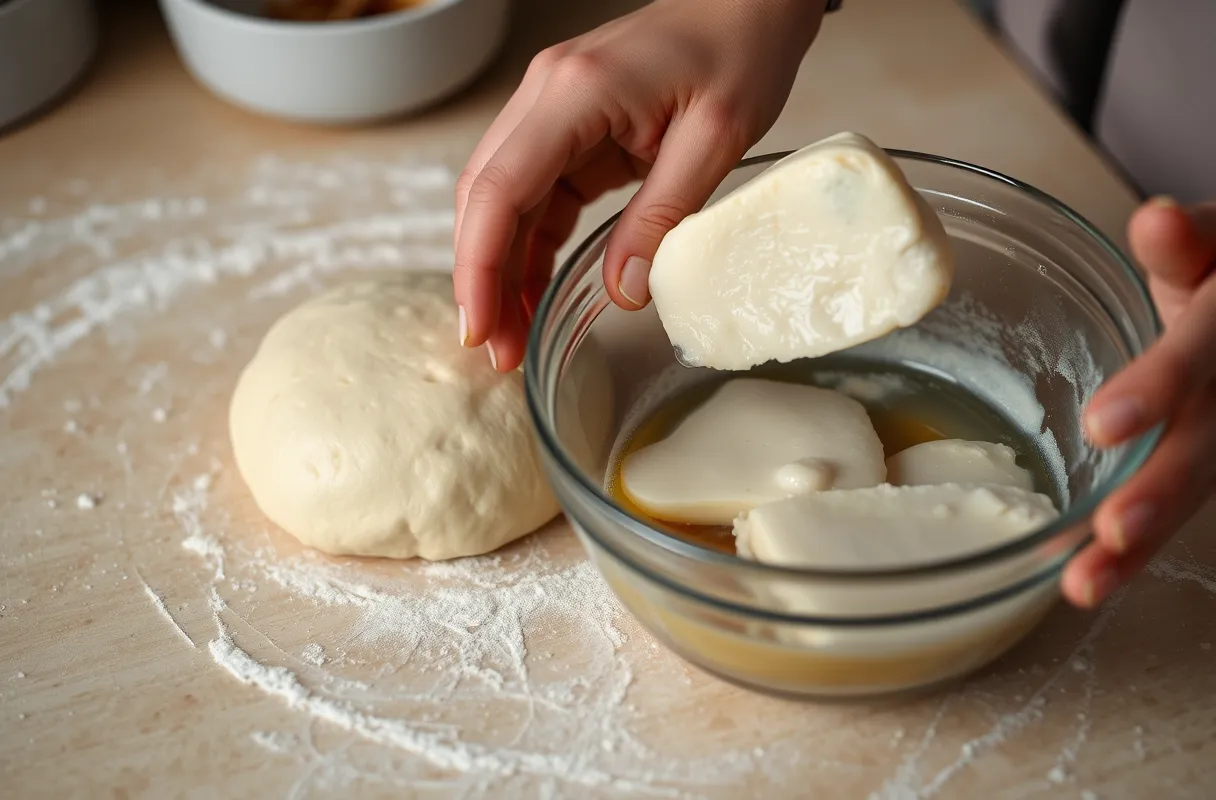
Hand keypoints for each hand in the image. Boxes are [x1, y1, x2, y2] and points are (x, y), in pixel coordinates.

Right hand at [452, 0, 824, 370]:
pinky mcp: (568, 128)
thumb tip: (622, 290)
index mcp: (574, 93)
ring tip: (513, 335)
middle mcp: (544, 96)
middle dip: (482, 279)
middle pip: (484, 198)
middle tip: (496, 350)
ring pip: (501, 201)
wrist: (746, 1)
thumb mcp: (715, 138)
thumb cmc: (739, 49)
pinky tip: (534, 290)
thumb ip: (663, 215)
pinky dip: (529, 245)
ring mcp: (550, 110)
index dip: (479, 266)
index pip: (499, 189)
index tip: (480, 327)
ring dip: (501, 268)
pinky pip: (534, 195)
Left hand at [1063, 198, 1215, 607]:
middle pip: (1209, 445)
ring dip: (1144, 542)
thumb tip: (1156, 219)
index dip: (1161, 388)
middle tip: (1108, 535)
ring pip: (1199, 488)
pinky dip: (1138, 550)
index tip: (1105, 427)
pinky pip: (1184, 505)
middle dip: (1160, 494)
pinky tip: (1091, 578)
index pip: (1204, 354)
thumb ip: (1187, 242)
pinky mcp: (1214, 459)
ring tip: (1084, 584)